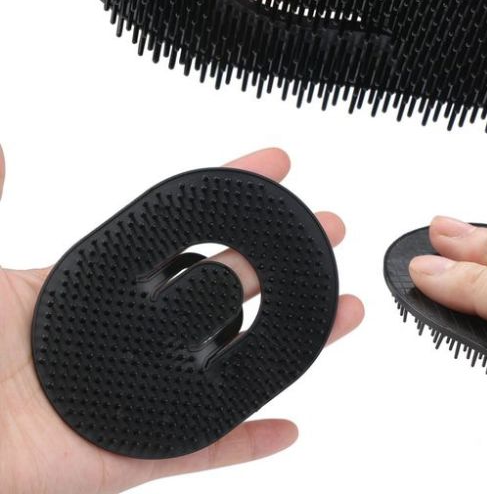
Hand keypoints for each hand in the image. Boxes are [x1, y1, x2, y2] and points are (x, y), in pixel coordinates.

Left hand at [0, 146, 362, 493]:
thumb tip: (7, 145)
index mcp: (99, 285)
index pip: (178, 230)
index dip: (228, 196)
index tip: (274, 165)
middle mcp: (131, 333)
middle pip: (226, 287)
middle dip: (283, 256)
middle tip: (327, 229)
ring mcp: (137, 391)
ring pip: (232, 361)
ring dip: (291, 339)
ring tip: (341, 310)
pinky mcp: (130, 452)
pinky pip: (203, 449)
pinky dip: (248, 441)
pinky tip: (288, 425)